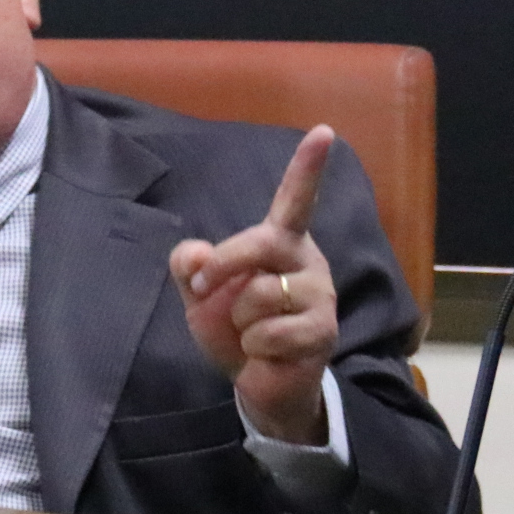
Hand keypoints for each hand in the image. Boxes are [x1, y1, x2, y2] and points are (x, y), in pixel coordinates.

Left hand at [168, 125, 338, 445]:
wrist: (257, 381)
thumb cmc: (233, 326)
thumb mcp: (200, 294)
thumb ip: (190, 266)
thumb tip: (197, 255)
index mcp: (281, 242)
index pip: (296, 199)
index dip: (308, 166)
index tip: (323, 132)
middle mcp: (307, 261)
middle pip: (261, 243)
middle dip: (223, 267)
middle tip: (203, 292)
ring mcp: (319, 296)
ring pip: (260, 295)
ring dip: (240, 321)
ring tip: (253, 332)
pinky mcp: (323, 331)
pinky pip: (269, 333)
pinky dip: (254, 348)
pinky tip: (268, 352)